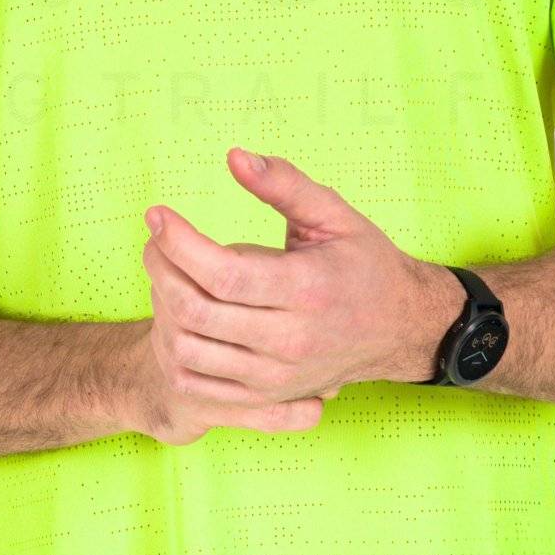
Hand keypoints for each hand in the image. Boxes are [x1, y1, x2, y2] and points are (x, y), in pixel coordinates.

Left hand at [137, 147, 450, 441]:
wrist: (399, 327)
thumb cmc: (364, 263)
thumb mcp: (334, 214)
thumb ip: (284, 184)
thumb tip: (234, 157)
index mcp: (307, 290)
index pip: (223, 274)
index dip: (178, 242)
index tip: (157, 214)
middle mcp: (291, 339)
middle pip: (197, 312)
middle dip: (161, 269)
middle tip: (155, 239)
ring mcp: (276, 376)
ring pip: (189, 350)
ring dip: (162, 307)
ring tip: (167, 272)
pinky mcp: (266, 396)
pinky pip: (197, 383)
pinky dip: (173, 348)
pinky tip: (178, 314)